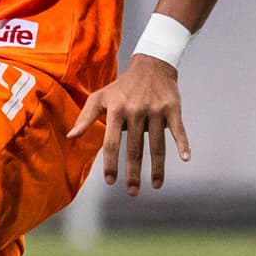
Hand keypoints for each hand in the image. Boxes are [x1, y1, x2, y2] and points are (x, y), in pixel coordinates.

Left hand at [68, 55, 189, 194]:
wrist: (151, 64)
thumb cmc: (122, 85)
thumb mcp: (100, 97)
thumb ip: (85, 117)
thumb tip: (70, 136)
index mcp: (116, 110)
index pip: (111, 142)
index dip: (110, 163)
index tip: (110, 181)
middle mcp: (136, 111)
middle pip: (135, 148)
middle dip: (133, 172)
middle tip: (132, 191)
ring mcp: (156, 110)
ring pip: (157, 144)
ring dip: (157, 168)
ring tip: (156, 185)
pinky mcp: (173, 108)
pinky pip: (178, 130)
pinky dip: (183, 144)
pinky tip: (185, 158)